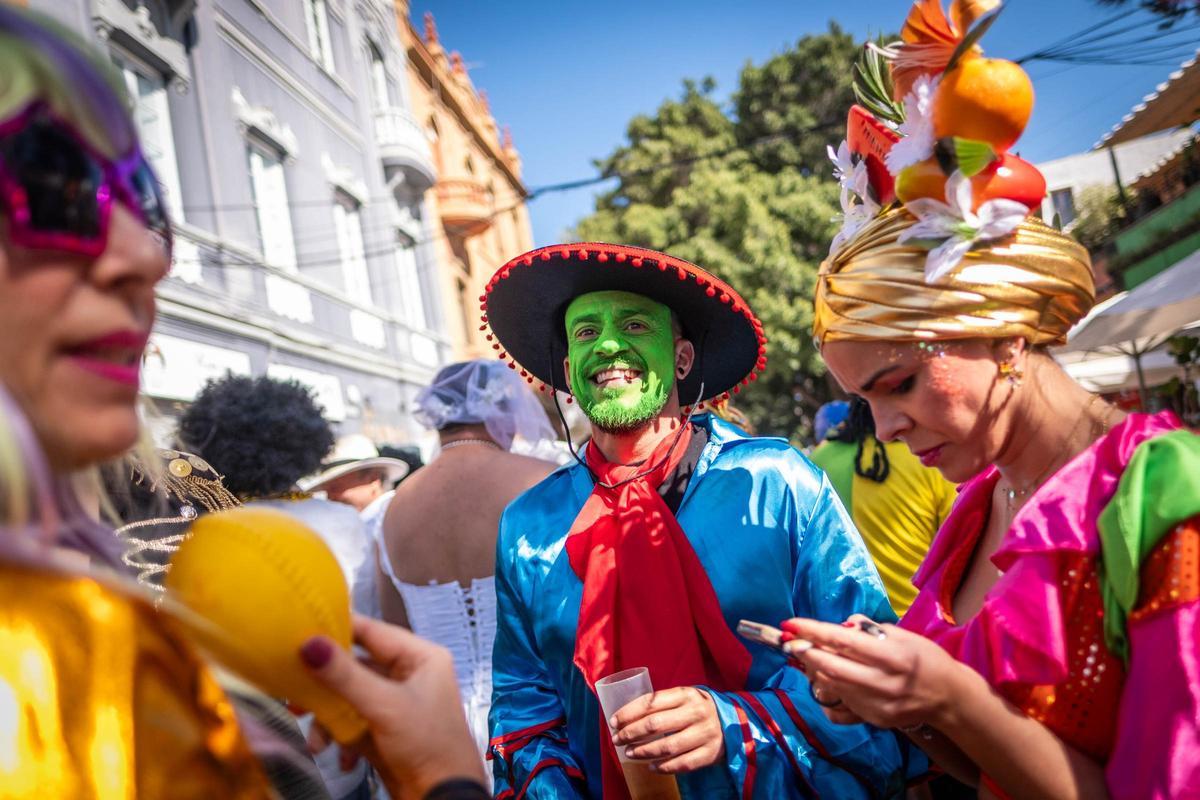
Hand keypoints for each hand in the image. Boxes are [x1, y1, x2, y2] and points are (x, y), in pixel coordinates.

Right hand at [299, 615, 484, 799]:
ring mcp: (398, 703)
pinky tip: (344, 758)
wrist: (443, 798)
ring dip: (331, 720)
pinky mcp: (388, 729)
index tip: (299, 632)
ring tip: (316, 742)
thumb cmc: (428, 745)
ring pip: (351, 698)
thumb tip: (309, 643)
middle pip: (356, 667)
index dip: (337, 629)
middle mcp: (410, 675)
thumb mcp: (383, 706)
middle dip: (326, 686)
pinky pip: (356, 722)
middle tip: (294, 694)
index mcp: (420, 657)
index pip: (372, 631)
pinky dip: (343, 738)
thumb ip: (345, 676)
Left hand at [610, 686, 723, 772]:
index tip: (613, 722)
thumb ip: (661, 703)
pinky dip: (664, 767)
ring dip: (644, 751)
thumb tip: (624, 717)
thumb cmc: (696, 709)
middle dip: (631, 733)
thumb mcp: (682, 698)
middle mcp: (696, 712)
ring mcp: (705, 733)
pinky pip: (683, 763)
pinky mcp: (710, 753)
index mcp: (686, 694)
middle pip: (655, 724)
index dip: (628, 713)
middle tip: (617, 740)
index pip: (650, 702)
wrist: (732, 722)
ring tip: (630, 753)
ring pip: (667, 746)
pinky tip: (651, 767)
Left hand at [781, 614, 968, 730]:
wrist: (949, 697)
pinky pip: (840, 703)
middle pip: (831, 667)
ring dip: (812, 669)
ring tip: (806, 655)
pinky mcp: (873, 719)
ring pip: (830, 686)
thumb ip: (869, 630)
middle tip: (789, 639)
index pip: (843, 642)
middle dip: (804, 651)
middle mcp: (883, 683)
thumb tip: (839, 626)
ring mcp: (877, 705)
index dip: (813, 632)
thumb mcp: (903, 635)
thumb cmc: (926, 659)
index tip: (791, 623)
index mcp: (892, 657)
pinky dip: (828, 687)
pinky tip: (828, 676)